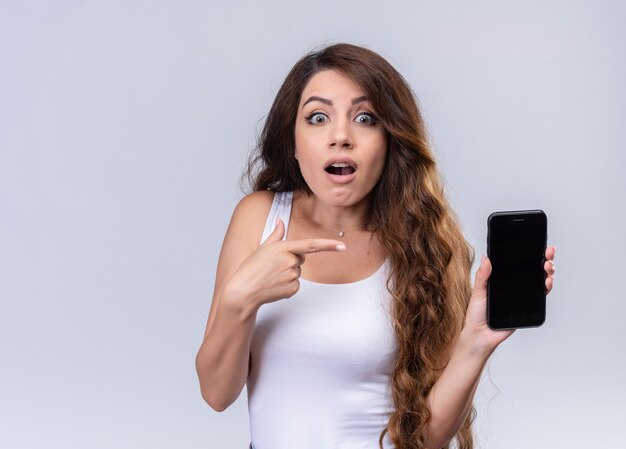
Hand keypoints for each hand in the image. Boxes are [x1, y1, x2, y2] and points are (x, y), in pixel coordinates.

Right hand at [223, 218, 345, 307]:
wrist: (244, 291)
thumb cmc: (251, 268)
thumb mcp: (263, 248)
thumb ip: (276, 234)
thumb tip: (280, 221)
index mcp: (283, 248)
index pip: (311, 245)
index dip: (328, 245)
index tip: (342, 246)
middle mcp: (290, 261)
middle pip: (301, 258)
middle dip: (291, 260)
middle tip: (273, 266)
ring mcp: (292, 276)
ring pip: (297, 271)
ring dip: (287, 273)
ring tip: (271, 276)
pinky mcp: (293, 289)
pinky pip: (296, 284)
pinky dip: (287, 285)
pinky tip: (274, 285)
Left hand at [462, 246, 556, 353]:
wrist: (481, 336)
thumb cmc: (476, 314)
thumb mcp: (478, 292)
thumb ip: (482, 276)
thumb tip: (486, 257)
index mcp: (502, 279)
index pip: (517, 264)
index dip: (528, 254)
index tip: (537, 244)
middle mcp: (513, 286)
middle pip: (532, 270)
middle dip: (543, 259)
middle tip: (548, 253)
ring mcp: (522, 296)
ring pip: (539, 281)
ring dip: (547, 272)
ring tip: (548, 266)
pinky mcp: (527, 307)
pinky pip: (539, 296)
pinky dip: (546, 288)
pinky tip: (547, 282)